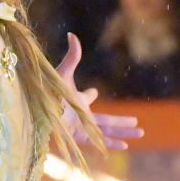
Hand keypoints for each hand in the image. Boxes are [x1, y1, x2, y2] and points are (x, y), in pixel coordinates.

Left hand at [56, 34, 141, 150]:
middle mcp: (80, 114)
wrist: (38, 111)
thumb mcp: (63, 73)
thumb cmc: (48, 91)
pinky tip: (125, 146)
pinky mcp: (79, 137)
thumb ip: (72, 56)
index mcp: (76, 99)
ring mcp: (81, 127)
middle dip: (120, 121)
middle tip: (135, 122)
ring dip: (123, 132)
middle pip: (105, 119)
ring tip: (141, 133)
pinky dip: (111, 144)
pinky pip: (98, 142)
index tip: (92, 93)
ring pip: (106, 131)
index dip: (89, 95)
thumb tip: (72, 34)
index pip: (86, 98)